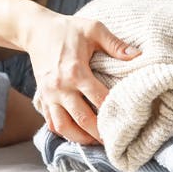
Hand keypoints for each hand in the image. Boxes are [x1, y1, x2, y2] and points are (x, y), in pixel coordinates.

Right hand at [25, 12, 140, 143]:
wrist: (35, 30)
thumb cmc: (68, 29)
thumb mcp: (93, 28)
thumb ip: (115, 44)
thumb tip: (137, 55)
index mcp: (76, 71)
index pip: (99, 98)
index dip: (114, 111)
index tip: (129, 119)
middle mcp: (60, 87)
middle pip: (82, 119)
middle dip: (100, 133)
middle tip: (117, 141)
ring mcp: (49, 95)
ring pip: (63, 127)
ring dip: (81, 138)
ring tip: (98, 143)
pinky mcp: (42, 98)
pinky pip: (51, 122)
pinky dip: (64, 133)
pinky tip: (78, 136)